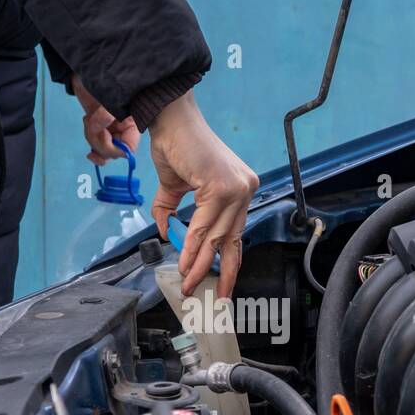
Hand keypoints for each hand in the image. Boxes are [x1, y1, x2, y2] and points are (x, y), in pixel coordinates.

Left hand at [72, 75, 140, 164]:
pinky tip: (88, 137)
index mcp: (132, 121)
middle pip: (114, 151)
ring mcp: (112, 130)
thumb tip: (99, 134)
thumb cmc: (101, 77)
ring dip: (92, 139)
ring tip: (88, 120)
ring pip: (103, 150)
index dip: (116, 149)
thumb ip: (105, 116)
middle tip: (92, 125)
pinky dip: (92, 144)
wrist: (87, 68)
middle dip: (100, 143)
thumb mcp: (107, 94)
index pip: (129, 147)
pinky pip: (97, 146)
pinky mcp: (100, 129)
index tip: (105, 136)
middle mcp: (124, 129)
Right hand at [148, 91, 257, 298]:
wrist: (169, 118)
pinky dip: (192, 247)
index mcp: (240, 190)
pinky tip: (184, 262)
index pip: (237, 232)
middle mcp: (245, 189)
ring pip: (217, 237)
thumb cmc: (175, 146)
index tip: (224, 283)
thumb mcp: (175, 187)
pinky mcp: (222, 187)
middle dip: (222, 272)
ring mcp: (237, 188)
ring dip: (199, 264)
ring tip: (189, 283)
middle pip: (233, 240)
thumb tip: (169, 236)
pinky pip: (203, 226)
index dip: (229, 260)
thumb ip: (174, 213)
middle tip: (216, 296)